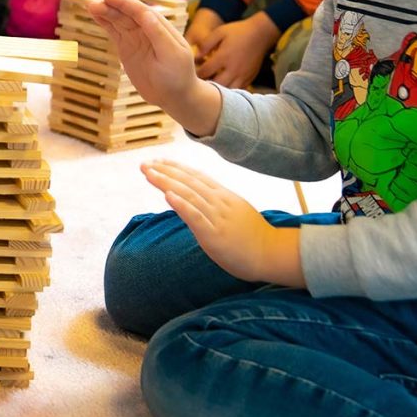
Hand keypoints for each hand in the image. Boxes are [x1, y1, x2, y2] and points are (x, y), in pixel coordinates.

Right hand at [85, 0, 221, 135]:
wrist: (174, 96)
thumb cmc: (177, 75)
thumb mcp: (172, 55)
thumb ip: (158, 34)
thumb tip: (146, 13)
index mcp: (160, 27)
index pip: (140, 11)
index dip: (124, 3)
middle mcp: (146, 29)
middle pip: (126, 14)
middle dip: (111, 7)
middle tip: (93, 4)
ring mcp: (135, 38)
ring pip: (118, 21)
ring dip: (105, 13)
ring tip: (90, 6)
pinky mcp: (126, 47)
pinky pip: (114, 32)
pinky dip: (105, 23)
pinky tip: (95, 16)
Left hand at [141, 159, 302, 286]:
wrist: (272, 254)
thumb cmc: (254, 236)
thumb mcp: (236, 210)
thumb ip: (217, 203)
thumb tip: (200, 198)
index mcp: (223, 195)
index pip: (195, 176)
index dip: (176, 167)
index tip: (158, 161)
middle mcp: (219, 202)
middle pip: (187, 181)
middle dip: (164, 171)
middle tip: (144, 165)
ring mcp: (217, 217)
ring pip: (188, 194)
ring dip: (165, 182)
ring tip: (148, 173)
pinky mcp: (215, 235)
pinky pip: (196, 217)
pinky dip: (181, 204)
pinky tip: (167, 195)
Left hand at [196, 13, 279, 88]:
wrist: (260, 34)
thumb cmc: (238, 31)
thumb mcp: (219, 32)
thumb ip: (206, 44)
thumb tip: (197, 56)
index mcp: (223, 57)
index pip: (205, 71)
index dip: (197, 73)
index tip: (193, 72)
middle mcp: (233, 68)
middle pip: (216, 84)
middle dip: (207, 84)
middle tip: (201, 82)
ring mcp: (243, 74)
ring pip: (228, 90)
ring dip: (219, 89)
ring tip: (213, 85)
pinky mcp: (250, 77)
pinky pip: (239, 89)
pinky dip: (231, 89)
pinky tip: (225, 85)